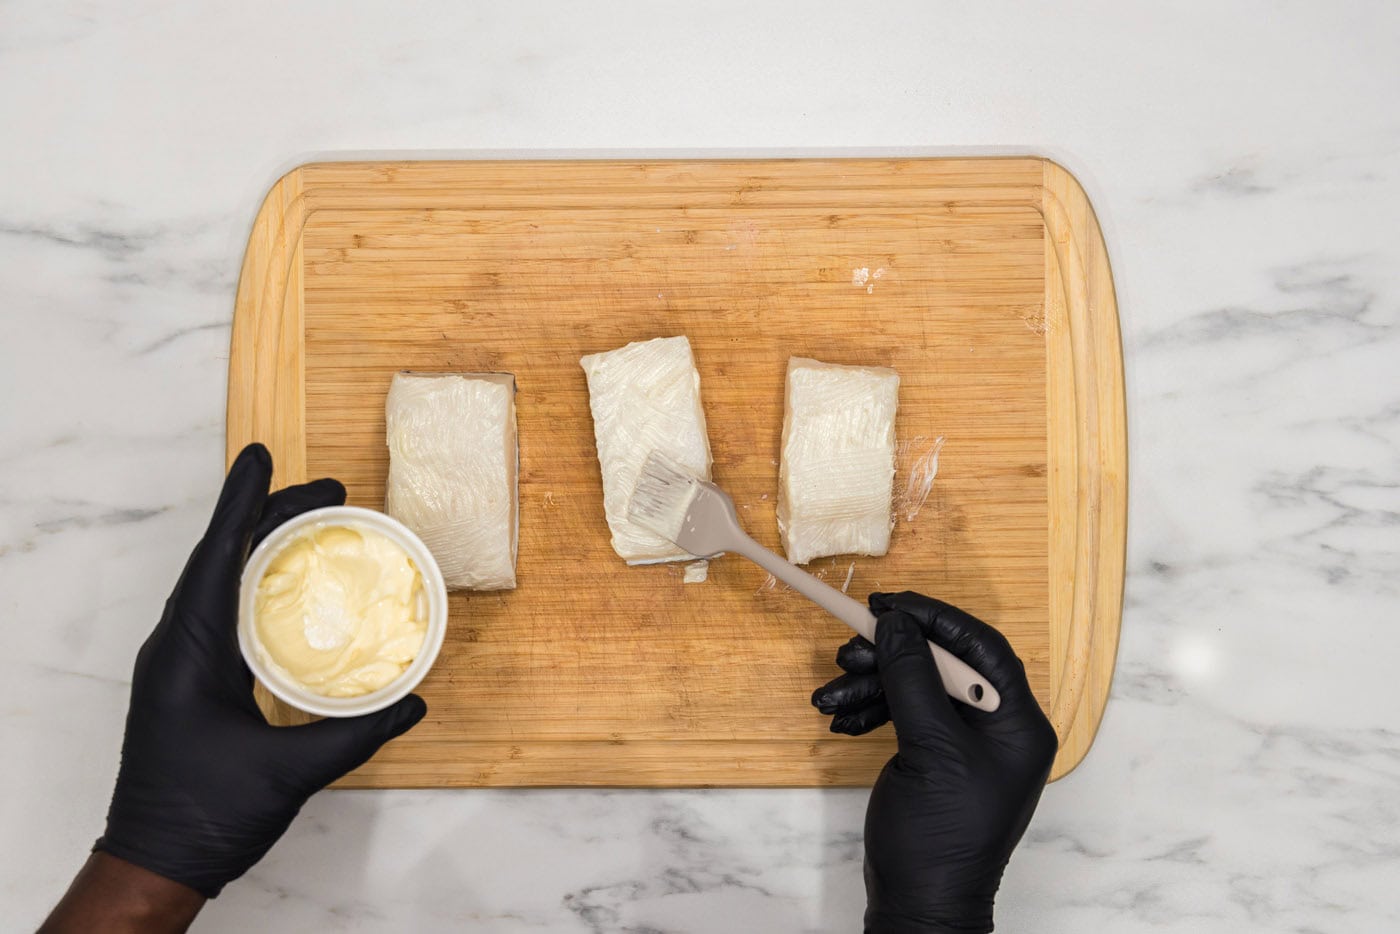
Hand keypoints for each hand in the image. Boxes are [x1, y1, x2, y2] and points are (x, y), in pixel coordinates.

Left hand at [92, 444, 426, 898]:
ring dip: (263, 545)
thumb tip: (413, 701)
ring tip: (313, 520)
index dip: (241, 504)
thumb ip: (355, 733)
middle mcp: (178, 646)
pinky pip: (226, 612)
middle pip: (222, 559)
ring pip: (222, 582)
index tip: (260, 456)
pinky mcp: (193, 680)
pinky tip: (293, 586)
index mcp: (189, 652)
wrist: (155, 862)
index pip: (217, 559)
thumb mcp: (288, 773)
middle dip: (269, 515)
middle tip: (327, 490)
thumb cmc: (205, 815)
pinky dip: (259, 584)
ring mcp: (182, 662)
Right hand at [812, 592, 1057, 933]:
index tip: (889, 603)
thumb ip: (912, 680)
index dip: (936, 618)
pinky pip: (904, 714)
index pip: (982, 647)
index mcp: (1017, 724)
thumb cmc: (940, 839)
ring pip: (916, 687)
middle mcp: (998, 728)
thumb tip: (896, 624)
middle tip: (848, 648)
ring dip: (871, 684)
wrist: (920, 906)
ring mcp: (965, 744)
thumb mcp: (929, 750)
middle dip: (892, 655)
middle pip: (943, 664)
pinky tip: (842, 720)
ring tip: (830, 695)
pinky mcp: (935, 757)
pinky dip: (872, 711)